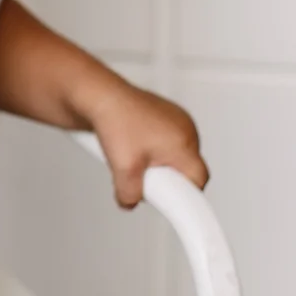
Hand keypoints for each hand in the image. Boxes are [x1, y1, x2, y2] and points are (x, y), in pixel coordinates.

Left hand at [86, 83, 207, 209]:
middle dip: (165, 179)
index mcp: (184, 143)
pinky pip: (164, 141)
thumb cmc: (114, 120)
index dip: (183, 196)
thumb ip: (131, 195)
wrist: (97, 93)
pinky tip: (131, 146)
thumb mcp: (124, 169)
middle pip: (185, 169)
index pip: (198, 181)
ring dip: (156, 163)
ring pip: (174, 155)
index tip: (169, 201)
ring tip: (132, 158)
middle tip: (142, 177)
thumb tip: (131, 201)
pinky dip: (150, 149)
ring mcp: (176, 119)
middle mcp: (185, 129)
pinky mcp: (163, 114)